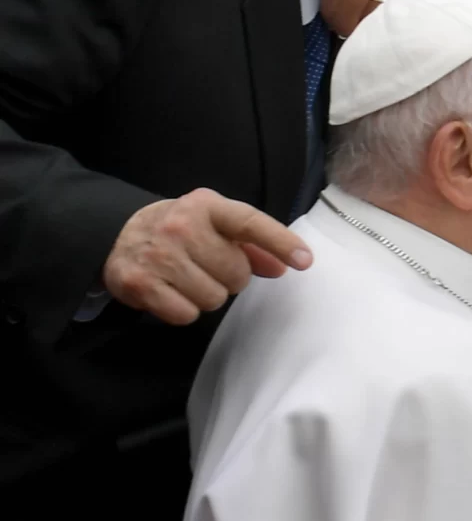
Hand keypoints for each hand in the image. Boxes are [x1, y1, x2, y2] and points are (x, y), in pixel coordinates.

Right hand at [103, 189, 311, 324]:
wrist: (118, 234)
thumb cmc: (181, 230)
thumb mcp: (216, 224)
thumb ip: (254, 244)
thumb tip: (287, 266)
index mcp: (205, 205)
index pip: (250, 223)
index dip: (280, 242)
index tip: (304, 261)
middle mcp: (180, 226)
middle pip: (236, 274)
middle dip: (231, 277)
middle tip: (209, 267)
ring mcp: (158, 255)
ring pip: (214, 298)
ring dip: (207, 295)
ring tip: (189, 278)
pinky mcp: (138, 283)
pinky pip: (186, 314)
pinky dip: (184, 310)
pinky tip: (172, 291)